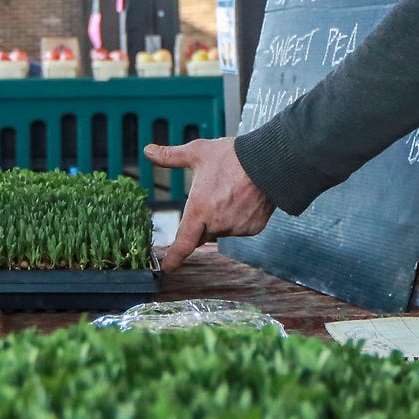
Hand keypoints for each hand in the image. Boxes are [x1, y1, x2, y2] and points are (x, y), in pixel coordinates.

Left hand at [145, 137, 273, 271]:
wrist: (270, 160)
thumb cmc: (232, 156)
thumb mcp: (197, 152)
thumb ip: (170, 156)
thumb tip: (148, 150)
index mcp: (199, 209)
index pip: (183, 243)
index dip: (174, 258)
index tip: (168, 268)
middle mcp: (217, 223)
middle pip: (202, 232)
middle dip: (202, 221)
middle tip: (211, 196)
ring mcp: (237, 228)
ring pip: (222, 230)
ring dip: (221, 218)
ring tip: (231, 191)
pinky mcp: (253, 228)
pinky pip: (239, 228)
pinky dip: (239, 218)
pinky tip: (245, 198)